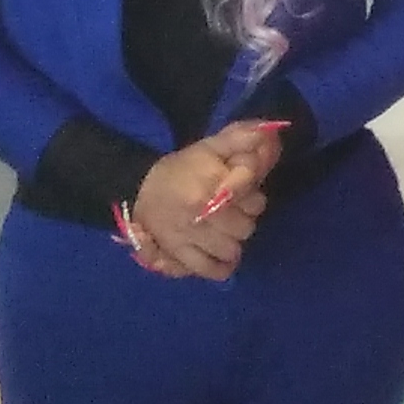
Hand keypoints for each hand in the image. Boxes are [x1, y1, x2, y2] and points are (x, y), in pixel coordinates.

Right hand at [130, 122, 278, 280]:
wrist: (140, 186)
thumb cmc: (182, 167)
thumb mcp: (210, 146)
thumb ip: (239, 140)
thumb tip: (264, 133)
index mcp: (211, 184)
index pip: (253, 201)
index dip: (254, 199)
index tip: (245, 195)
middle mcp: (201, 213)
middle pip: (245, 228)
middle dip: (244, 220)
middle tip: (234, 214)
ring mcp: (188, 236)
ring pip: (231, 251)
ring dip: (233, 243)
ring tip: (226, 234)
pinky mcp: (177, 254)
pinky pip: (208, 270)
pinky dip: (221, 268)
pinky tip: (223, 259)